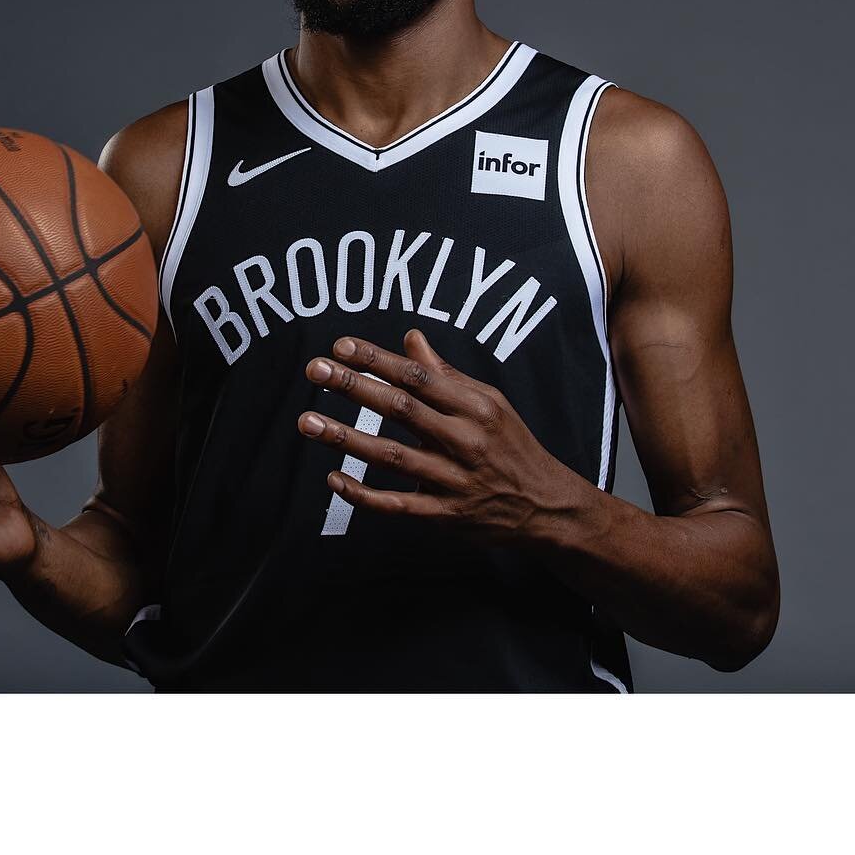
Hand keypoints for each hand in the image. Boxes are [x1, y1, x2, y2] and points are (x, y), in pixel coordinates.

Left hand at [299, 329, 579, 539]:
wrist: (546, 506)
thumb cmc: (511, 445)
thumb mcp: (489, 402)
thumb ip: (446, 373)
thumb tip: (411, 338)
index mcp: (475, 406)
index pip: (418, 376)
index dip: (378, 360)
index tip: (340, 346)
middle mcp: (465, 440)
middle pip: (401, 408)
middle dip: (354, 387)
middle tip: (314, 370)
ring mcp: (454, 480)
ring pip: (392, 456)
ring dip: (346, 438)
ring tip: (308, 422)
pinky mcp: (445, 515)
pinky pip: (398, 504)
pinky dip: (364, 494)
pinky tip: (334, 479)